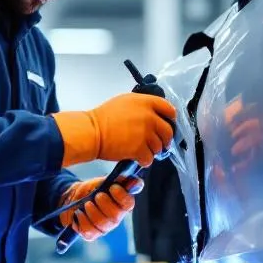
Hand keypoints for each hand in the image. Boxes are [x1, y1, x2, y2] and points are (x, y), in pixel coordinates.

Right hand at [53, 93, 175, 166]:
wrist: (92, 132)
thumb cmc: (103, 118)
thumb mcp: (125, 102)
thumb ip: (142, 106)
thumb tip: (154, 114)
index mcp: (145, 102)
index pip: (169, 109)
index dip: (171, 118)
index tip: (169, 123)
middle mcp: (149, 116)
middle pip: (168, 131)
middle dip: (165, 139)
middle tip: (160, 143)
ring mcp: (145, 133)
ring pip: (159, 146)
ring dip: (153, 150)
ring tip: (143, 150)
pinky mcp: (140, 148)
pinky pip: (150, 158)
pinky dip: (145, 160)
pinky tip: (138, 158)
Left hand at [58, 176, 142, 241]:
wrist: (75, 198)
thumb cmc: (92, 189)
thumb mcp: (102, 181)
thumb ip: (115, 180)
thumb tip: (128, 178)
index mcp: (122, 203)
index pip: (129, 203)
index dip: (122, 196)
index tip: (113, 187)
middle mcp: (116, 217)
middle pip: (116, 215)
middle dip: (105, 203)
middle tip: (97, 196)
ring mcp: (105, 227)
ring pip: (101, 223)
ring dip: (92, 211)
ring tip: (86, 203)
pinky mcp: (92, 234)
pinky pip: (88, 230)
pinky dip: (82, 219)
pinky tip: (79, 212)